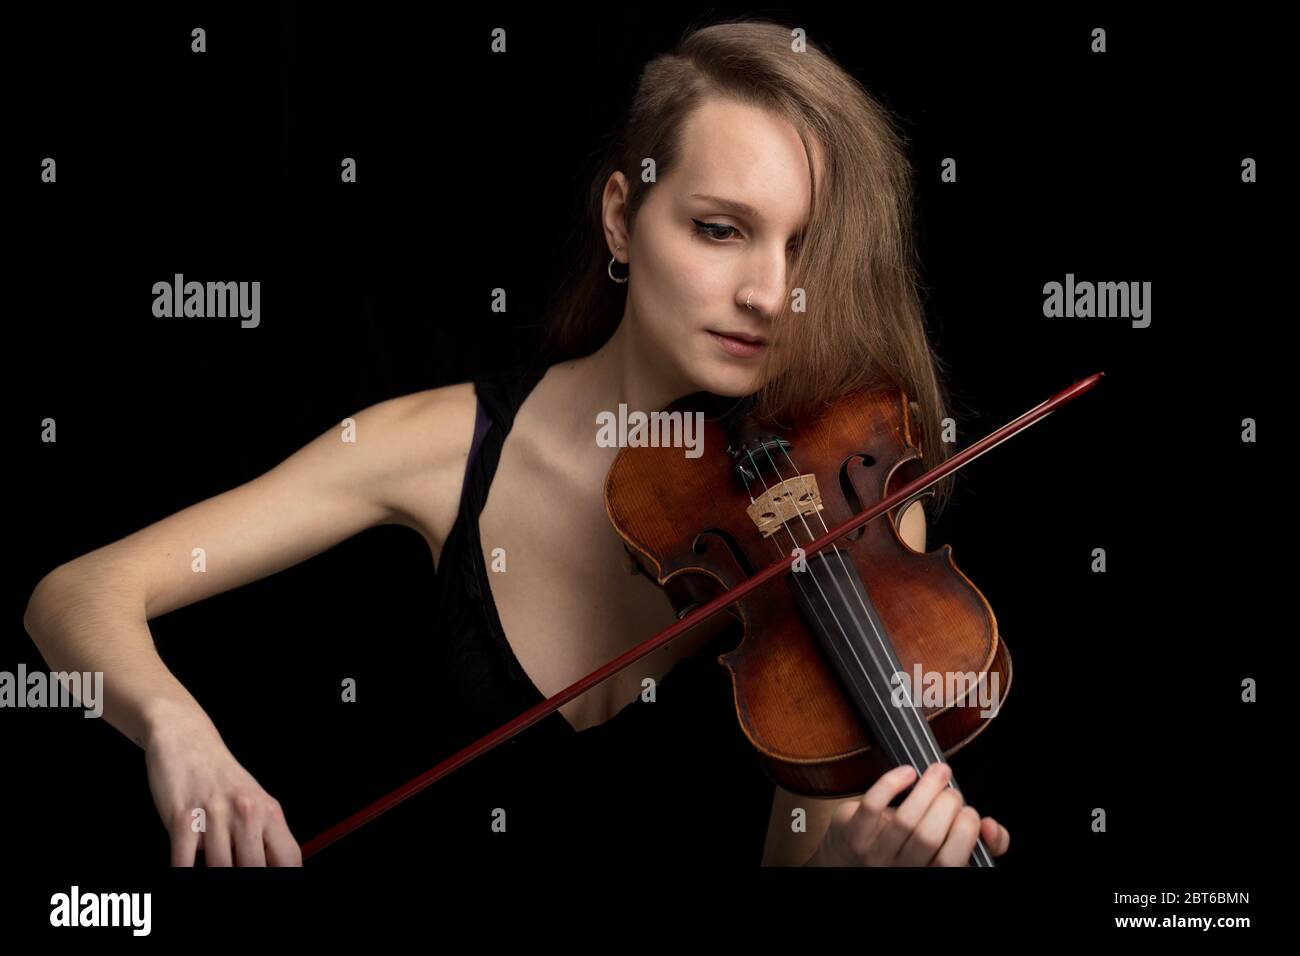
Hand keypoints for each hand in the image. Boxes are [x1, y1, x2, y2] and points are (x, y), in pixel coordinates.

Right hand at [143, 714, 301, 865]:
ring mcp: (214, 814)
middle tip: (230, 878)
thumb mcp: (251, 802)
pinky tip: (183, 868)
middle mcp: (246, 812)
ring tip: (207, 866)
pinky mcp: (182, 816)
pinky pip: (183, 862)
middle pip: (254, 868)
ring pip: (219, 869)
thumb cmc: (219, 775)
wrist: (186, 737)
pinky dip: (182, 873)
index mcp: (268, 811)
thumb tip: (270, 867)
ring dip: (211, 875)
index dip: (282, 879)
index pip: (288, 858)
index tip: (272, 887)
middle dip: (243, 880)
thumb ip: (262, 836)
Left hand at [809, 763, 1009, 865]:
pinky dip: (892, 783)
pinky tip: (907, 772)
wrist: (850, 861)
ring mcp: (873, 856)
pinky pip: (872, 805)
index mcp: (928, 876)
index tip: (970, 812)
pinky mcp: (852, 835)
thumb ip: (982, 843)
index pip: (951, 862)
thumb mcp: (945, 850)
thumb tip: (989, 825)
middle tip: (951, 791)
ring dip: (926, 788)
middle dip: (947, 805)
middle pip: (927, 837)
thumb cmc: (908, 850)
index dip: (966, 833)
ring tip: (939, 771)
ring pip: (904, 820)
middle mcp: (900, 871)